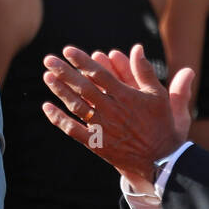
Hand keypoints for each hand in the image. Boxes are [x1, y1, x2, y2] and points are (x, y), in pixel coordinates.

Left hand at [41, 43, 193, 184]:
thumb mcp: (158, 95)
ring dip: (61, 91)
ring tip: (47, 76)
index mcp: (127, 97)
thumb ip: (145, 71)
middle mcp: (112, 110)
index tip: (68, 50)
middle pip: (84, 88)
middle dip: (65, 72)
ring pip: (77, 106)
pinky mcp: (96, 143)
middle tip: (48, 59)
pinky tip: (47, 107)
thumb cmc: (161, 124)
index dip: (83, 62)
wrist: (161, 160)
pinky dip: (59, 119)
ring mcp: (103, 127)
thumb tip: (137, 47)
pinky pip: (74, 130)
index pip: (100, 75)